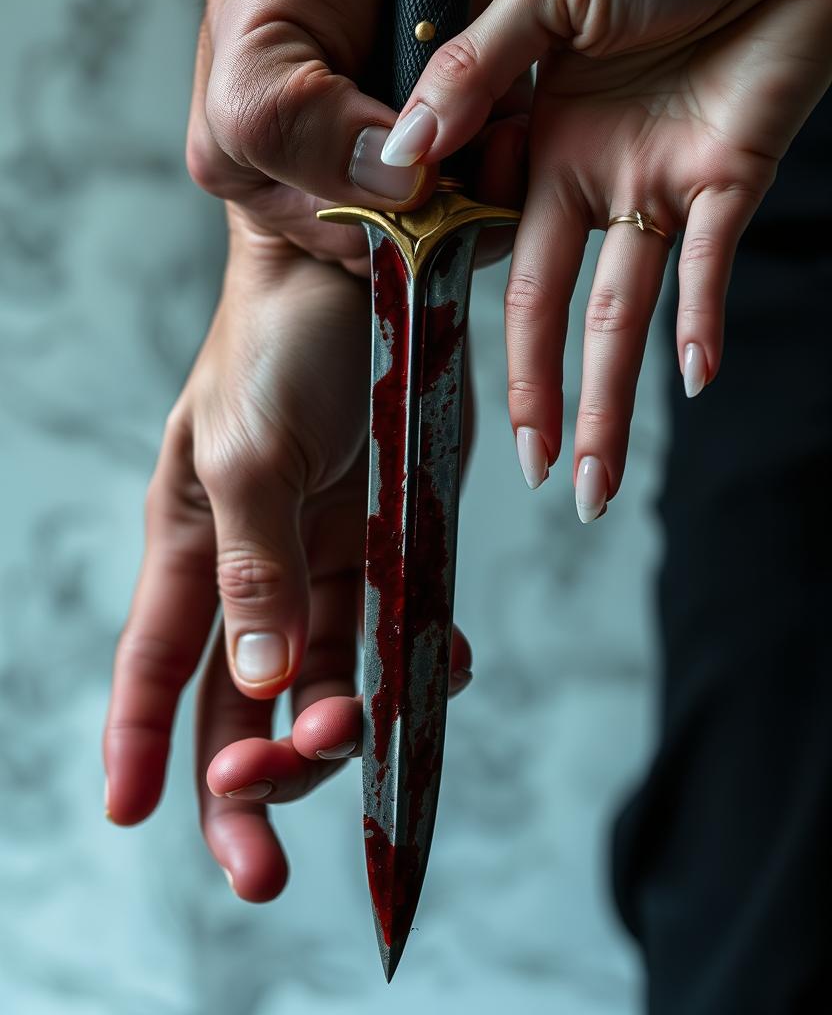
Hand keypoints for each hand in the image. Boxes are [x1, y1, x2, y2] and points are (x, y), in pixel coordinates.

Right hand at [103, 226, 472, 899]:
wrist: (368, 267)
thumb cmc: (279, 345)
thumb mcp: (248, 456)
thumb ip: (254, 573)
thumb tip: (259, 686)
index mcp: (196, 541)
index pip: (159, 662)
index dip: (141, 741)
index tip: (131, 816)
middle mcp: (260, 563)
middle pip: (248, 699)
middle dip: (256, 774)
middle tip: (278, 824)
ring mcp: (331, 555)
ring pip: (330, 678)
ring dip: (345, 725)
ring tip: (366, 732)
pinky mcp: (396, 538)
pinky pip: (403, 629)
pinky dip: (420, 665)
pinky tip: (442, 670)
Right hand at [187, 0, 527, 275]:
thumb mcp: (259, 65)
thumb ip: (309, 141)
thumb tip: (402, 188)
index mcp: (275, 184)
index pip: (350, 251)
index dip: (400, 233)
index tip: (431, 186)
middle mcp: (343, 178)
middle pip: (416, 238)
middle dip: (454, 209)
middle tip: (479, 150)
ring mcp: (407, 148)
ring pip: (467, 207)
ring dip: (494, 180)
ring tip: (499, 127)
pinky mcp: (464, 113)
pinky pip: (504, 159)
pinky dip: (517, 147)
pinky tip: (515, 116)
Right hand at [380, 0, 831, 514]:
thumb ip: (475, 67)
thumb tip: (403, 149)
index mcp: (533, 131)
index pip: (478, 238)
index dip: (453, 304)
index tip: (421, 365)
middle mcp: (590, 174)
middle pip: (548, 305)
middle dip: (536, 393)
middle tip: (528, 470)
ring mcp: (658, 185)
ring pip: (622, 312)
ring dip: (611, 398)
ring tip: (592, 481)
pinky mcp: (729, 182)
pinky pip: (709, 268)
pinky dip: (699, 321)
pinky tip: (685, 378)